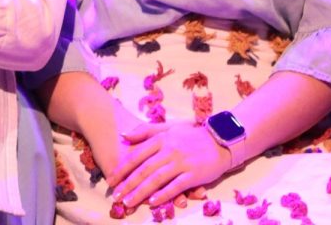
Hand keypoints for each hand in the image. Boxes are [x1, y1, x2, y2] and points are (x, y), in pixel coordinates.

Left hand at [105, 120, 231, 207]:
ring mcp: (181, 162)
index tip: (110, 180)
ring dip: (140, 192)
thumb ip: (145, 131)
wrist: (220, 140)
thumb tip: (124, 136)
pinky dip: (163, 195)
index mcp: (161, 139)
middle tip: (115, 196)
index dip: (122, 169)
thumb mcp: (168, 128)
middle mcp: (169, 150)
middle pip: (143, 170)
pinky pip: (175, 186)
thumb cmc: (191, 136)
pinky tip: (152, 203)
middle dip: (127, 185)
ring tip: (129, 202)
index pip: (136, 156)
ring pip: (156, 180)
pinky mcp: (194, 174)